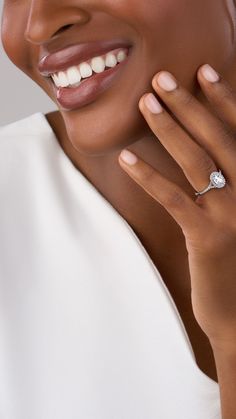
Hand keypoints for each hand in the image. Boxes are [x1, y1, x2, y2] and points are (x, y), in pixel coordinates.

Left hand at [118, 64, 235, 349]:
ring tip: (144, 104)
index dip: (223, 99)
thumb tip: (204, 151)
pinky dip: (148, 176)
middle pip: (217, 138)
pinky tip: (126, 158)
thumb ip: (227, 181)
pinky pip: (174, 198)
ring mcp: (231, 214)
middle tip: (161, 78)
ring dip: (168, 130)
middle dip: (189, 104)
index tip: (201, 71)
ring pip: (196, 161)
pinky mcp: (207, 237)